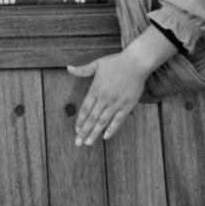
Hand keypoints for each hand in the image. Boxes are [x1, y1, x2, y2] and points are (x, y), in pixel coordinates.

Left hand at [66, 24, 178, 145]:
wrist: (136, 63)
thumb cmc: (115, 63)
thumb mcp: (97, 64)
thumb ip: (83, 70)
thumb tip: (68, 68)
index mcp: (96, 89)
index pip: (85, 109)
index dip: (80, 121)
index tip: (76, 131)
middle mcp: (104, 98)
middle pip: (92, 118)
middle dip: (84, 131)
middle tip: (78, 143)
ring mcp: (116, 103)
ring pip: (103, 121)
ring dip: (95, 133)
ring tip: (88, 143)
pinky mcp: (127, 105)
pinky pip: (118, 120)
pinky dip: (112, 128)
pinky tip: (106, 136)